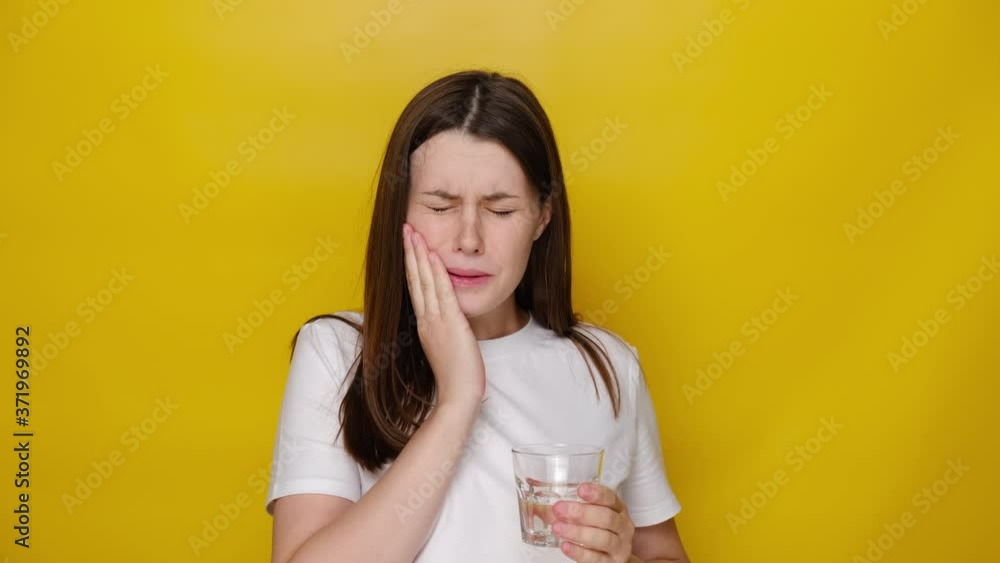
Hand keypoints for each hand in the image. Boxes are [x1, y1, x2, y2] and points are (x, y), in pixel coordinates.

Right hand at [402, 222, 485, 407]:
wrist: (458, 397)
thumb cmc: (457, 378)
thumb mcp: (448, 349)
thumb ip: (445, 332)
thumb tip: (448, 322)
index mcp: (425, 326)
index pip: (416, 289)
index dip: (411, 265)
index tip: (409, 246)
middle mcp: (427, 320)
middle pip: (415, 279)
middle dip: (410, 252)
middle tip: (405, 228)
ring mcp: (436, 321)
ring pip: (424, 281)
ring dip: (419, 254)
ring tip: (413, 232)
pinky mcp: (451, 323)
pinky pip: (442, 292)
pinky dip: (436, 272)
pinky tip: (434, 255)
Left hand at [551, 482, 635, 561]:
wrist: (615, 556)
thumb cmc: (601, 531)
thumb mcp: (592, 515)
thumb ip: (568, 507)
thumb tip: (534, 499)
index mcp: (618, 509)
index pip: (611, 498)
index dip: (596, 493)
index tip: (580, 489)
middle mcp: (622, 526)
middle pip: (606, 518)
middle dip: (581, 513)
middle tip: (559, 509)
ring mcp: (619, 546)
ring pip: (602, 539)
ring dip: (578, 532)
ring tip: (558, 528)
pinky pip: (596, 559)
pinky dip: (579, 552)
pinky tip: (565, 546)